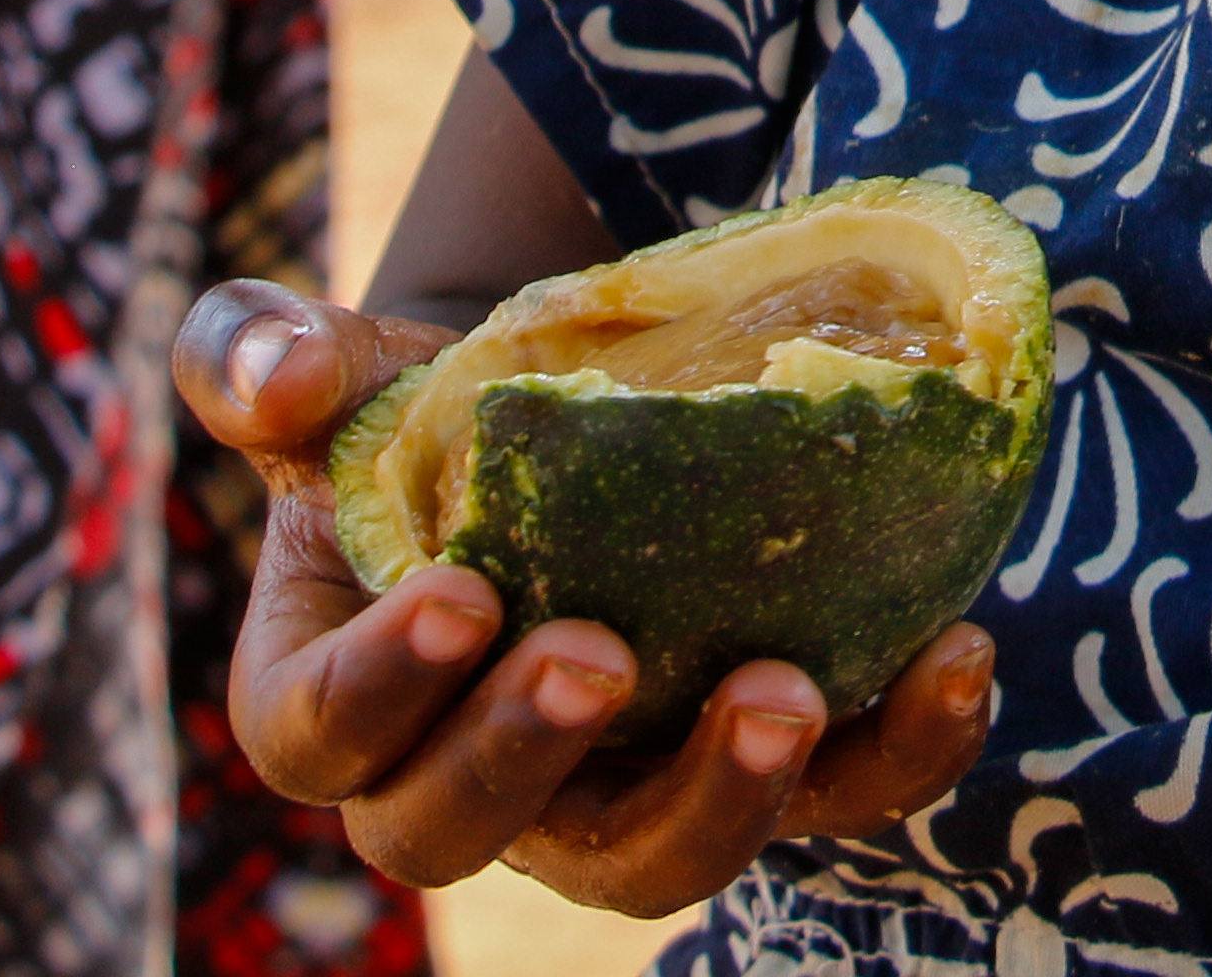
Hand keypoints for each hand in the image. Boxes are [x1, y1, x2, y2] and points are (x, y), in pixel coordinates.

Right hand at [172, 277, 1000, 907]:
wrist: (550, 409)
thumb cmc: (410, 403)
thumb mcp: (325, 361)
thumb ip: (258, 352)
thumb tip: (286, 370)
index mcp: (332, 697)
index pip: (322, 735)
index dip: (380, 690)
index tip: (460, 596)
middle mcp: (465, 779)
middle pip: (472, 831)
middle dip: (534, 757)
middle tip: (602, 654)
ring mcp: (614, 790)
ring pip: (655, 859)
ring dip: (723, 799)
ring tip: (785, 696)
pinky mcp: (746, 769)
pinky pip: (829, 801)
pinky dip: (898, 752)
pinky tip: (953, 657)